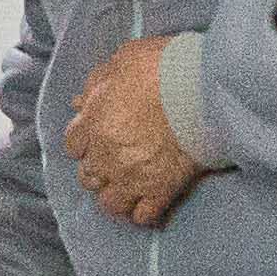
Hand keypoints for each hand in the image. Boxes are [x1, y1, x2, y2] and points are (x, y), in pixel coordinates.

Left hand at [65, 39, 204, 228]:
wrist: (202, 87)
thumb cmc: (164, 65)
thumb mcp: (123, 59)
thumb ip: (98, 81)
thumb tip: (80, 100)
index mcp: (94, 122)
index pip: (74, 145)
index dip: (86, 143)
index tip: (98, 140)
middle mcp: (106, 154)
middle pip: (89, 177)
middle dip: (99, 170)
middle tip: (116, 163)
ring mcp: (132, 176)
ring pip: (110, 203)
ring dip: (117, 195)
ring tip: (131, 186)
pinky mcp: (161, 190)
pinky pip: (143, 216)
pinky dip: (144, 212)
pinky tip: (150, 202)